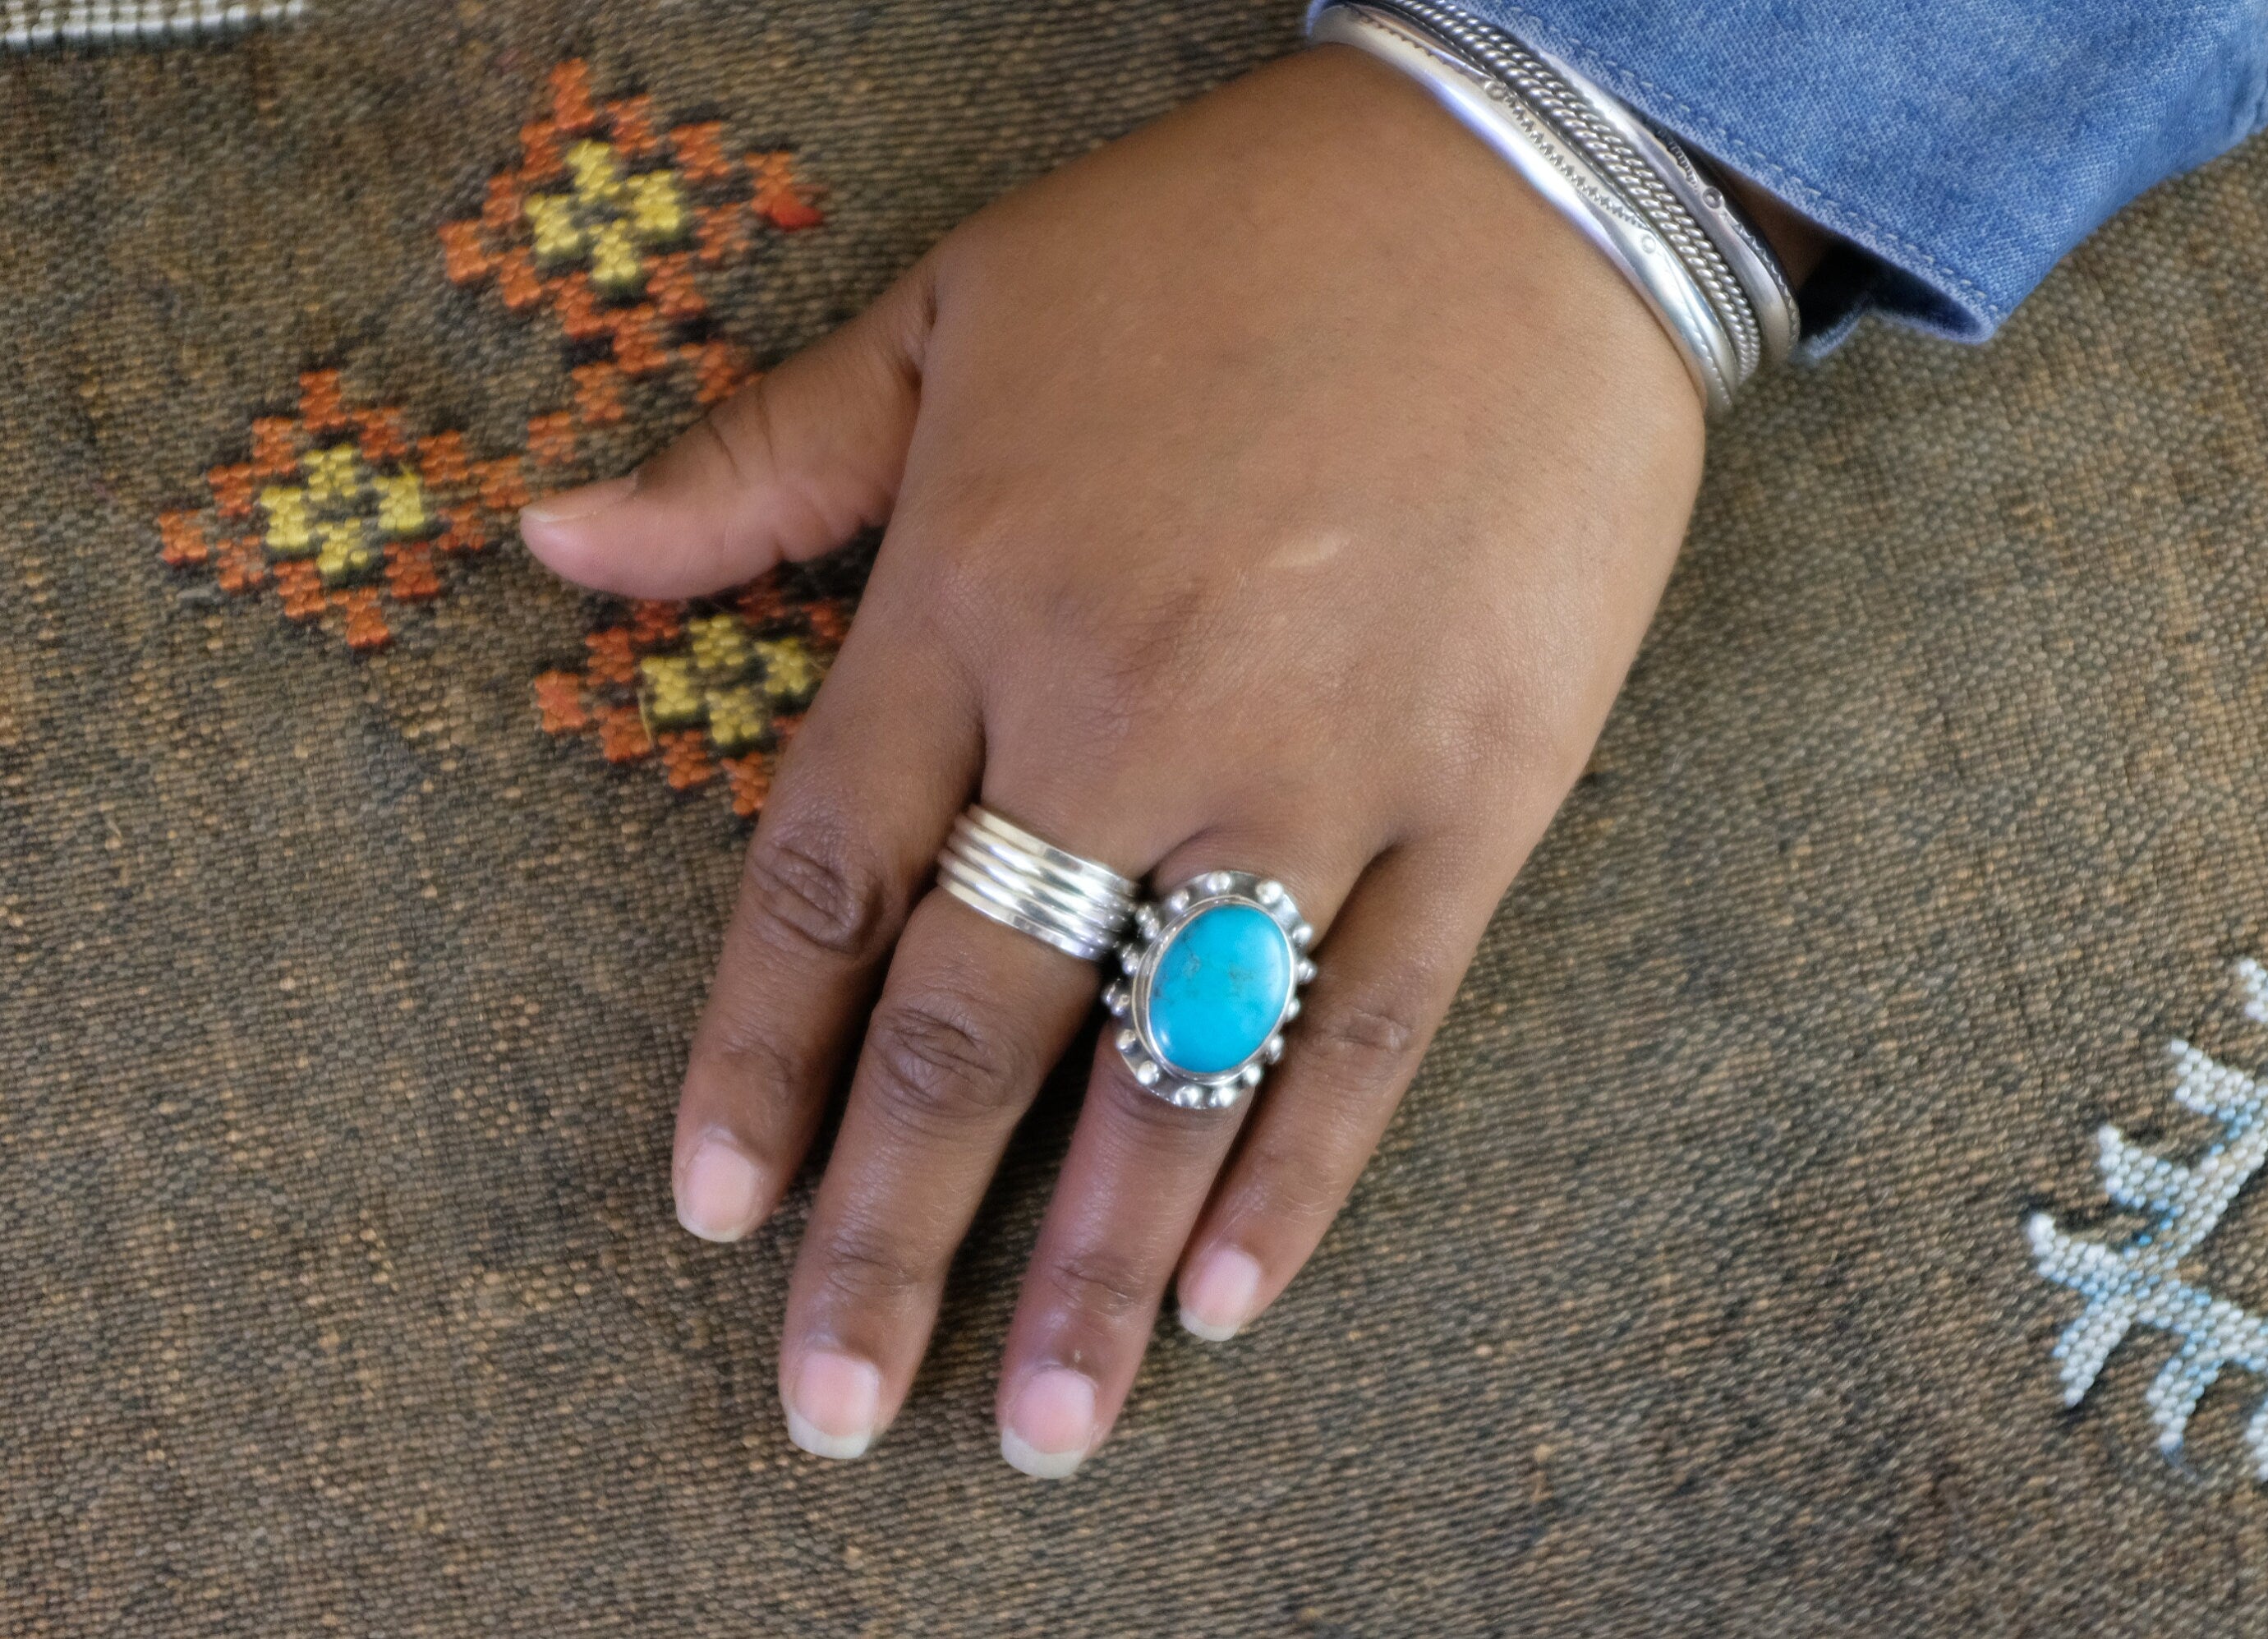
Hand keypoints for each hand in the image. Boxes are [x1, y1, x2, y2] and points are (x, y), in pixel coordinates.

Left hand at [520, 44, 1704, 1476]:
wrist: (1523, 190)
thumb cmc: (1225, 240)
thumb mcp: (957, 306)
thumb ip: (754, 460)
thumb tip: (546, 541)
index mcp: (973, 595)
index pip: (825, 882)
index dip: (755, 1062)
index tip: (714, 1215)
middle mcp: (1123, 708)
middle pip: (973, 1022)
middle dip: (892, 1233)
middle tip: (835, 1410)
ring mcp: (1314, 766)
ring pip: (1169, 1062)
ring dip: (1094, 1263)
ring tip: (1046, 1429)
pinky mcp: (1480, 796)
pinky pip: (1374, 1023)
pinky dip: (1301, 1167)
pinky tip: (1233, 1292)